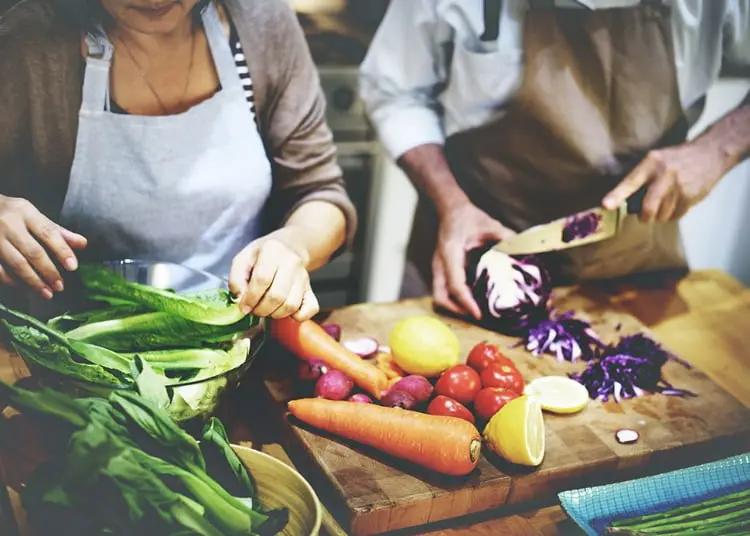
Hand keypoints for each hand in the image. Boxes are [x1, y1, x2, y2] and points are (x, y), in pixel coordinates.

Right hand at [0, 195, 86, 298]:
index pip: (48, 233)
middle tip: (60, 286)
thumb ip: (57, 231)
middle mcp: (9, 223)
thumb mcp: (34, 216)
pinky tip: (24, 288)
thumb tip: (83, 244)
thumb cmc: (12, 215)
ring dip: (33, 281)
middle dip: (49, 271)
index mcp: (26, 212)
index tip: (73, 267)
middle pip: (33, 251)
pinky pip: (0, 270)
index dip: (62, 250)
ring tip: (46, 292)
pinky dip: (12, 281)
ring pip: (16, 263)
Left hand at [229, 227, 318, 320]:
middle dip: (261, 309)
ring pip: (291, 305)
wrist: (288, 248)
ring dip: (275, 314)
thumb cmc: (262, 256)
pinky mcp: (310, 289)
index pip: (262, 279)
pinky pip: (310, 308)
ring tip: (266, 309)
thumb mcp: (243, 258)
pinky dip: (298, 316)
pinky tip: (285, 312)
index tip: (243, 307)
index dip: (250, 298)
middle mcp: (291, 262)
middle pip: (277, 295)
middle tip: (253, 309)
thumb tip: (240, 299)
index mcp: (273, 250)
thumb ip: (236, 278)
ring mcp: (303, 276)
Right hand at [433, 201, 515, 319]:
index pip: (455, 284)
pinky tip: (470, 299)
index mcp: (450, 253)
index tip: (479, 314)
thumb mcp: (489, 224)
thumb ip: (505, 237)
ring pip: (439, 296)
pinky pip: (443, 290)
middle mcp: (440, 263)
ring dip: (454, 307)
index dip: (466, 302)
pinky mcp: (440, 269)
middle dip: (457, 310)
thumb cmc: (468, 216)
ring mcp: (438, 267)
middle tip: (477, 315)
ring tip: (474, 311)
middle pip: (441, 297)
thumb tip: (522, 250)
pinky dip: (454, 299)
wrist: (451, 209)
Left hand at [602, 139, 727, 220]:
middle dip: (644, 216)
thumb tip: (624, 202)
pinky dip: (672, 214)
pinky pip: (675, 216)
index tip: (606, 205)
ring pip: (661, 215)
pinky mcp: (691, 197)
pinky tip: (676, 202)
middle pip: (648, 207)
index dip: (617, 195)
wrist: (710, 154)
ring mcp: (679, 188)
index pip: (631, 182)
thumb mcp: (656, 159)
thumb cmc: (676, 159)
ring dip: (659, 215)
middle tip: (643, 215)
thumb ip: (641, 177)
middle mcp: (664, 176)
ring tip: (663, 204)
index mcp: (651, 164)